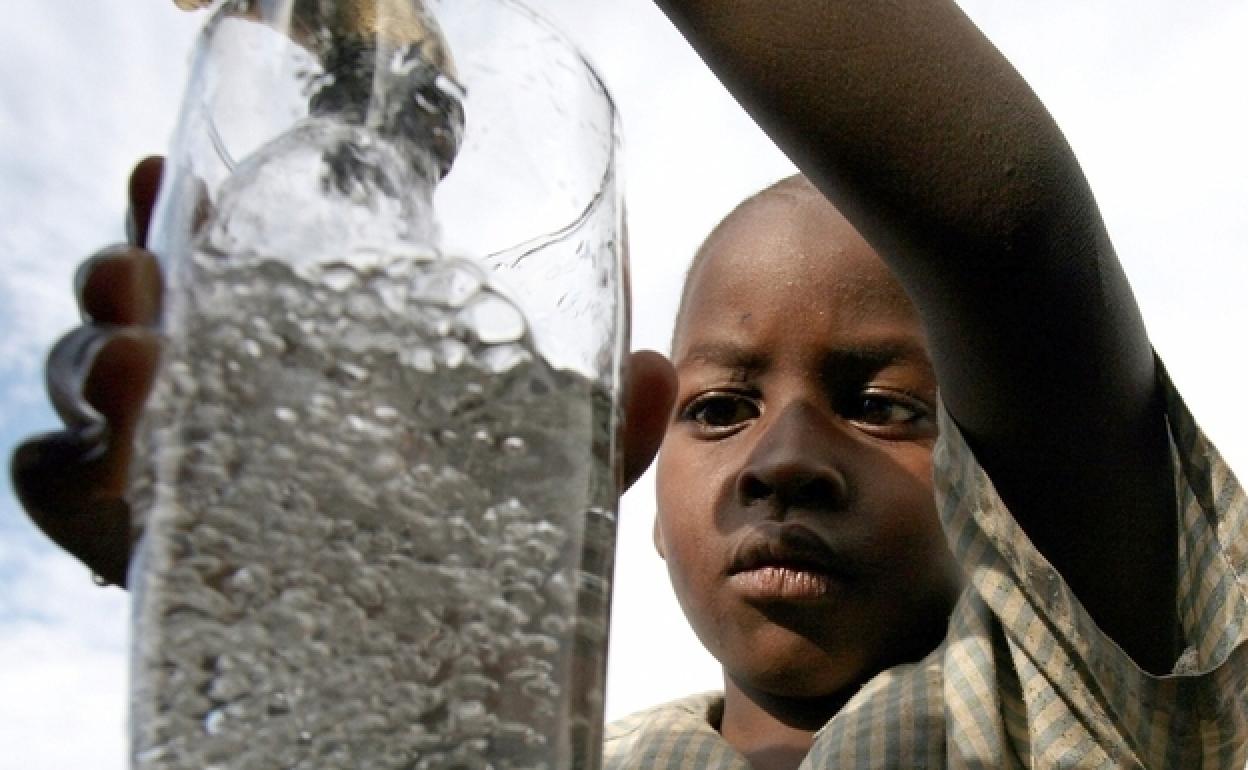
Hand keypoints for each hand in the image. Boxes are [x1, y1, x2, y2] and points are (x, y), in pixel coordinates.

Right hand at [10, 157, 674, 588]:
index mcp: (297, 374)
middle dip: (122, 277)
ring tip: (135, 354)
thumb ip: (590, 435)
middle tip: (140, 268)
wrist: (420, 672)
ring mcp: (171, 471)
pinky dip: (64, 466)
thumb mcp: (529, 484)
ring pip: (89, 394)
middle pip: (136, 318)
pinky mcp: (144, 541)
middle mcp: (222, 407)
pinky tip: (106, 459)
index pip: (219, 279)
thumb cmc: (459, 552)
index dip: (180, 225)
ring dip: (91, 359)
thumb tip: (661, 368)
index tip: (158, 177)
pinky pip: (65, 495)